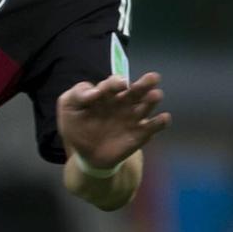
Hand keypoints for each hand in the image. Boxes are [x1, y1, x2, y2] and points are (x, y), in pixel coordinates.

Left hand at [56, 71, 170, 170]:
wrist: (86, 153)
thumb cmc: (77, 125)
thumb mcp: (68, 107)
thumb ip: (76, 95)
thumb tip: (93, 91)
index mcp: (106, 94)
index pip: (113, 84)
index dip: (114, 83)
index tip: (117, 85)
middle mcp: (123, 103)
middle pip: (135, 91)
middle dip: (143, 84)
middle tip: (152, 77)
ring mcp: (133, 118)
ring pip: (146, 106)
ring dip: (151, 100)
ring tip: (155, 95)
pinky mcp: (140, 134)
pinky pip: (153, 127)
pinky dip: (159, 122)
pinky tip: (163, 118)